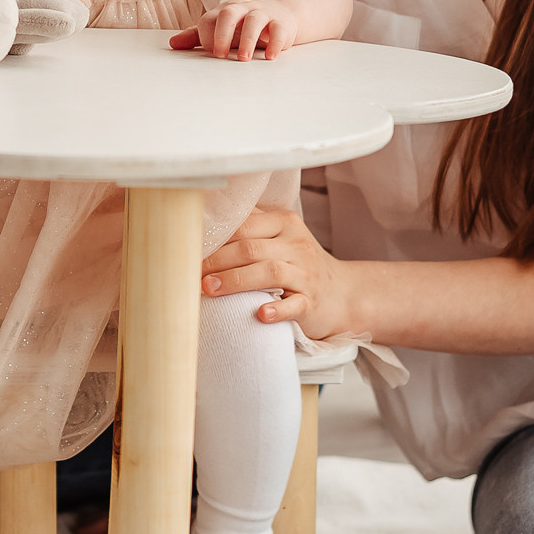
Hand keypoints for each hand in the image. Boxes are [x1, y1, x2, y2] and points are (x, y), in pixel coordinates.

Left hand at [170, 0, 297, 60]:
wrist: (280, 11)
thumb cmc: (243, 25)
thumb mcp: (221, 29)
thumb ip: (197, 36)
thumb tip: (172, 43)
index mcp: (224, 11)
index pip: (209, 19)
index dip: (207, 36)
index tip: (209, 53)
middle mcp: (242, 9)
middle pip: (229, 13)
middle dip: (222, 34)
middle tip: (220, 55)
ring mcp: (263, 14)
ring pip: (254, 20)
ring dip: (248, 40)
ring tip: (244, 59)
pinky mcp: (281, 23)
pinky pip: (278, 29)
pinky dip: (274, 42)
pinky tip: (270, 57)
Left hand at [200, 207, 357, 338]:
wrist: (343, 293)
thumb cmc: (299, 263)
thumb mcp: (281, 236)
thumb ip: (251, 225)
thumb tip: (207, 218)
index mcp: (285, 223)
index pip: (244, 226)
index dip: (215, 240)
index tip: (190, 252)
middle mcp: (297, 245)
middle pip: (251, 249)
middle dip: (218, 261)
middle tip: (193, 275)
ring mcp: (307, 274)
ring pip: (270, 272)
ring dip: (235, 281)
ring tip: (209, 290)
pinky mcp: (312, 303)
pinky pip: (295, 305)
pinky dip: (277, 310)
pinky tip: (260, 314)